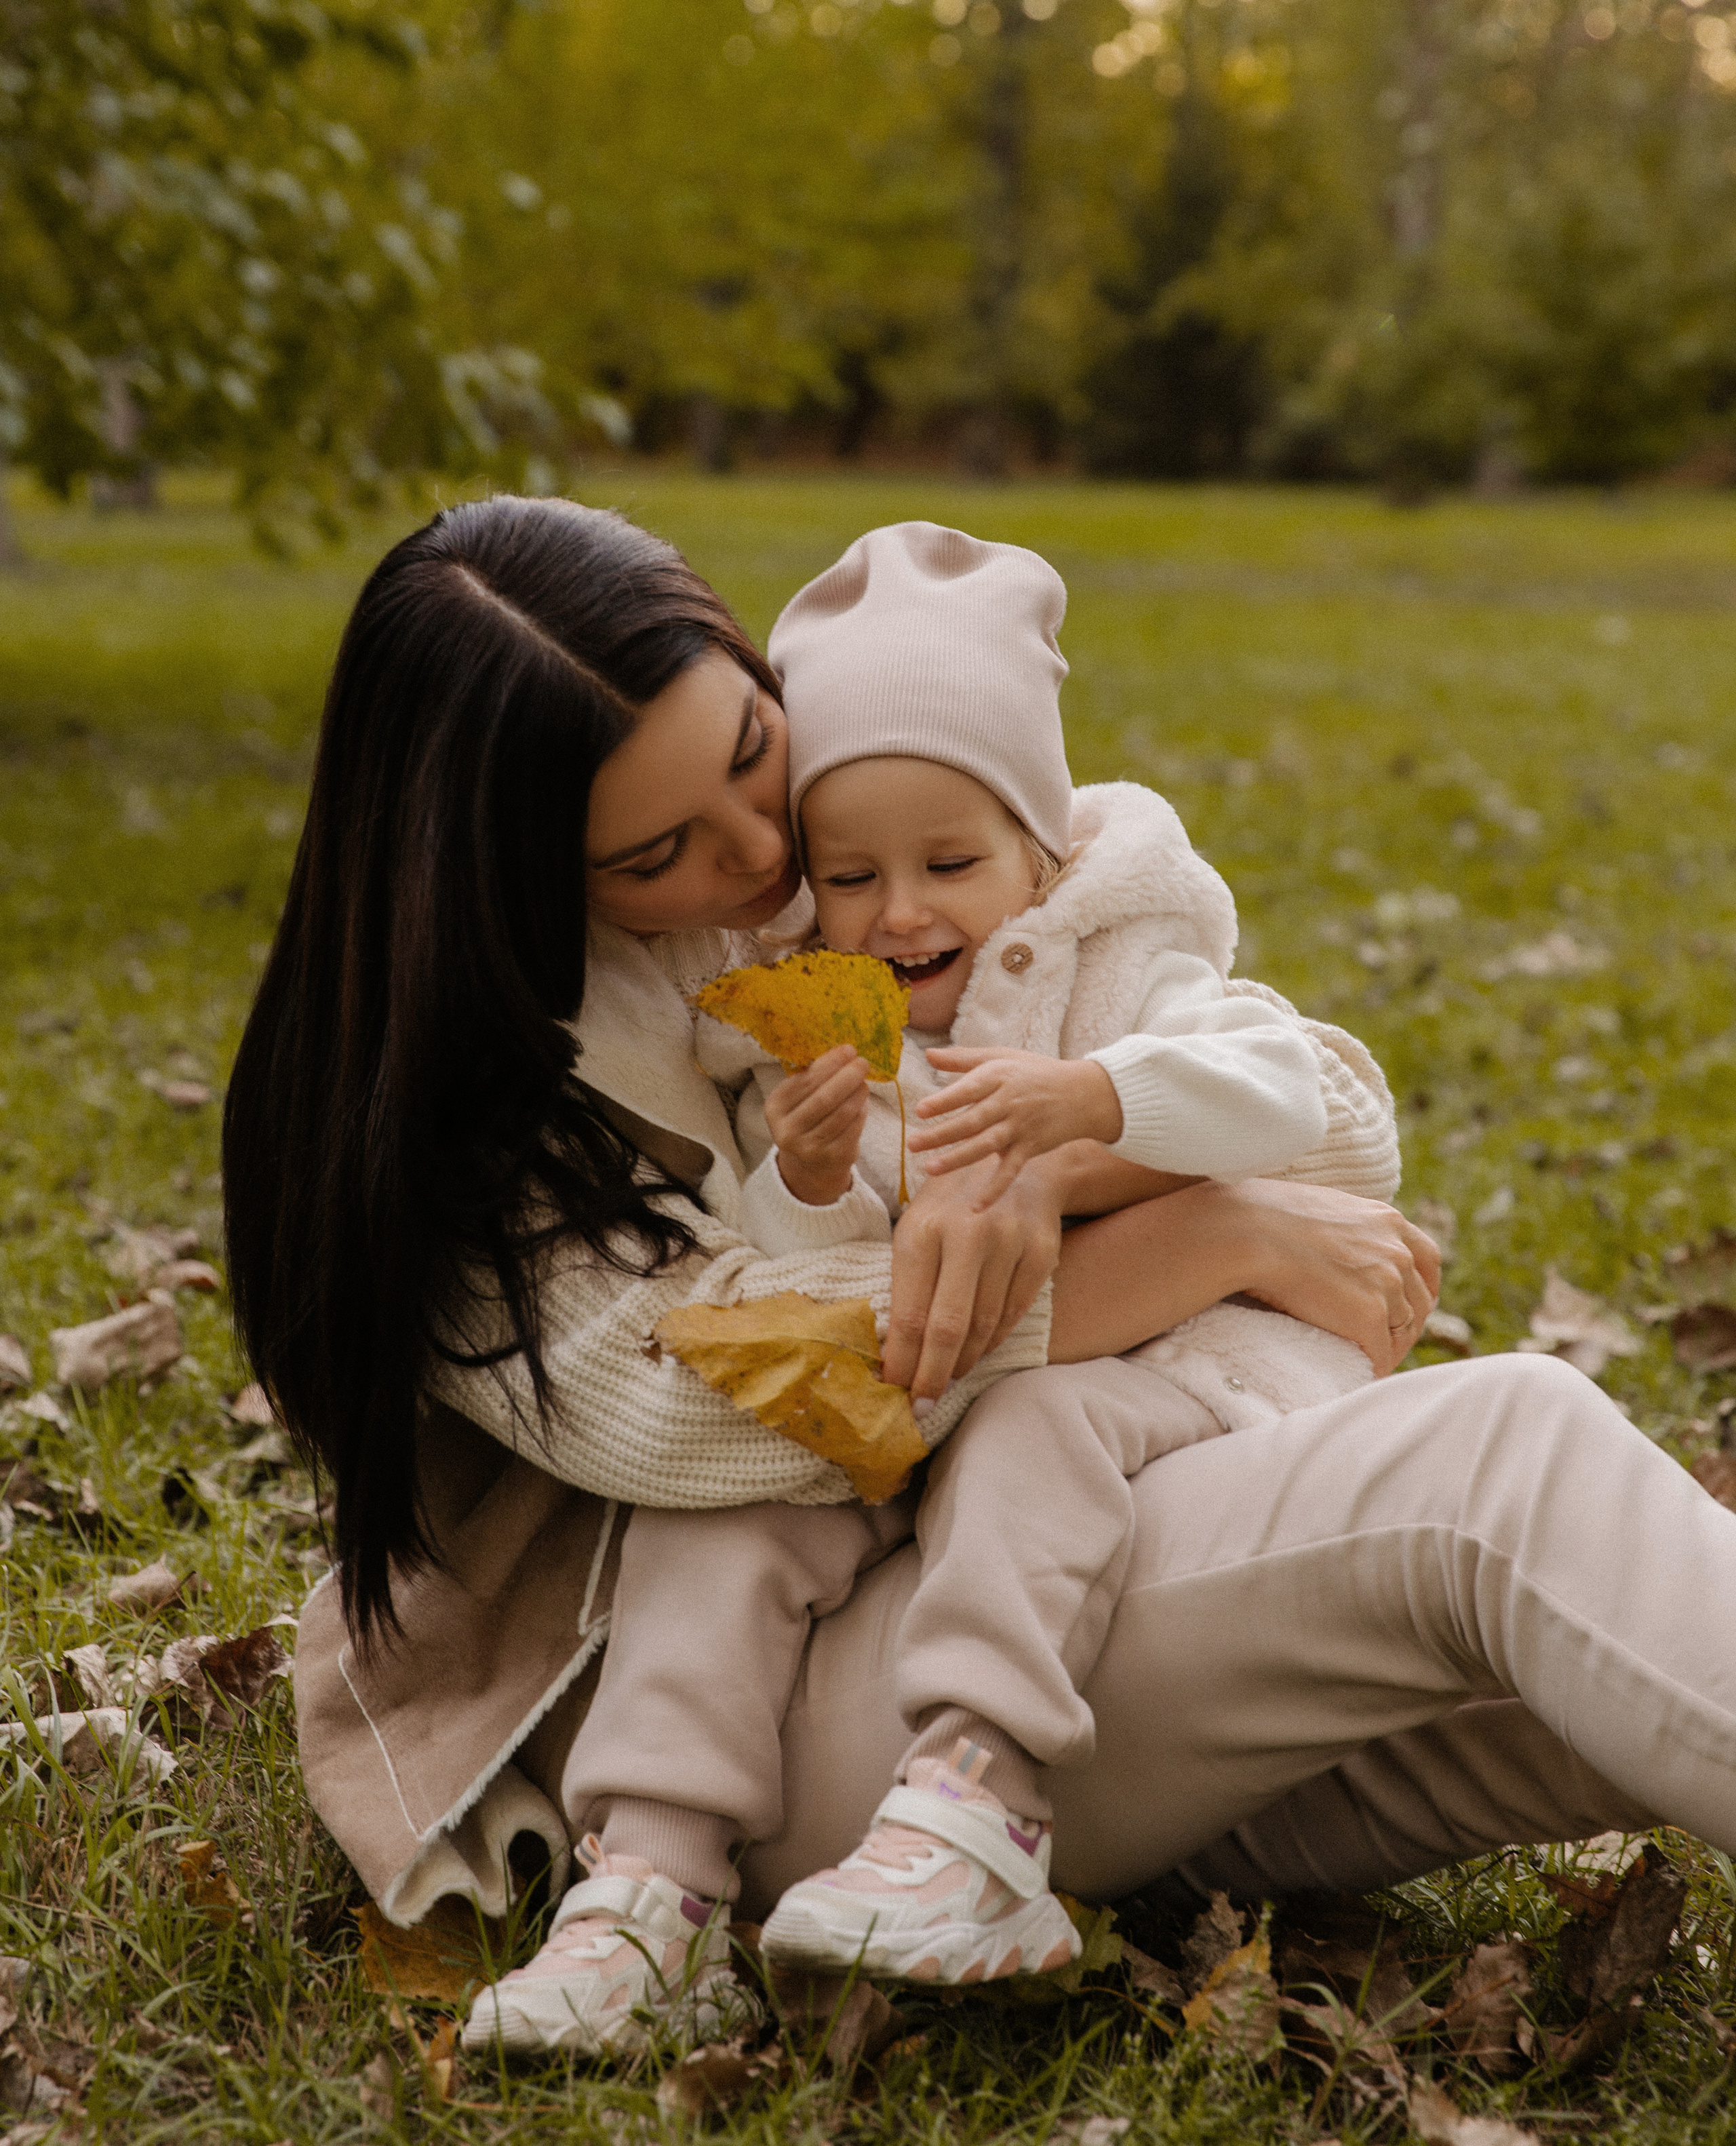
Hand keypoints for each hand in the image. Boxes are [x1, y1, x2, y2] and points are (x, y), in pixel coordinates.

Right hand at [764, 1045, 868, 1206]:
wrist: (809, 1164)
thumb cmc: (806, 1119)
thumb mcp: (797, 1100)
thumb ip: (812, 1078)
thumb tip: (842, 1052)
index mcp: (775, 1108)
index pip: (805, 1081)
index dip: (829, 1063)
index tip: (848, 1049)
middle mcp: (788, 1130)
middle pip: (825, 1098)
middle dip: (847, 1076)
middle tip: (863, 1062)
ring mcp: (810, 1147)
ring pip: (842, 1113)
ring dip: (857, 1093)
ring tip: (864, 1082)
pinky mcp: (833, 1157)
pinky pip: (853, 1128)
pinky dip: (861, 1111)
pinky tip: (862, 1102)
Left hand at [884, 1157, 1064, 1402]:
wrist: (1013, 1164)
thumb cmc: (949, 1204)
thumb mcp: (915, 1226)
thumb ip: (905, 1282)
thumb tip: (891, 1349)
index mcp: (922, 1229)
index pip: (909, 1315)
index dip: (901, 1361)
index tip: (893, 1390)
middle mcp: (967, 1234)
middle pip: (947, 1328)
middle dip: (931, 1376)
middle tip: (921, 1406)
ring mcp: (1008, 1243)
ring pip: (984, 1326)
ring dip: (963, 1362)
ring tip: (947, 1379)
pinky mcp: (1040, 1253)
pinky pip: (1013, 1314)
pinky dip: (992, 1342)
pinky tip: (977, 1353)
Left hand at [909, 1047, 1122, 1204]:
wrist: (1084, 1094)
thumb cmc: (1034, 1072)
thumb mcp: (1001, 1056)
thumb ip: (962, 1058)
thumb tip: (928, 1054)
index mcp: (999, 1076)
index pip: (969, 1090)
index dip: (946, 1100)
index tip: (921, 1110)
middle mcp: (1010, 1102)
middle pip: (972, 1121)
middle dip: (942, 1134)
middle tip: (912, 1144)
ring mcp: (1021, 1127)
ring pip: (986, 1146)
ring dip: (958, 1159)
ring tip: (930, 1168)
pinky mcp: (1030, 1148)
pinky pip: (1010, 1171)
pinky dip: (995, 1190)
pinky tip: (975, 1207)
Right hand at [1218, 1178, 1441, 1373]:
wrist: (1246, 1232)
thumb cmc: (1262, 1216)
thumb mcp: (1320, 1208)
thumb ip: (1343, 1227)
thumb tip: (1331, 1245)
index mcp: (1386, 1220)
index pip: (1426, 1259)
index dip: (1420, 1286)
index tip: (1408, 1303)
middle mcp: (1396, 1251)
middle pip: (1420, 1300)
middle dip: (1405, 1323)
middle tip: (1383, 1342)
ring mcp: (1388, 1284)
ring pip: (1403, 1331)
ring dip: (1388, 1348)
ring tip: (1367, 1361)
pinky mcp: (1369, 1316)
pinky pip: (1381, 1355)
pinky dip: (1372, 1368)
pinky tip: (1358, 1374)